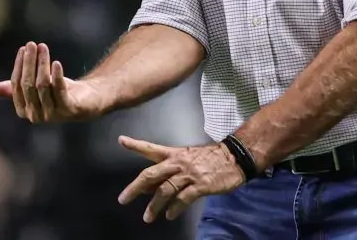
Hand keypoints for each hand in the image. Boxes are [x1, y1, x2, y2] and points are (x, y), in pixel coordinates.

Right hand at [0, 42, 105, 122]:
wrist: (87, 102)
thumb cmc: (58, 93)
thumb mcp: (35, 89)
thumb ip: (14, 89)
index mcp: (24, 110)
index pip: (16, 85)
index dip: (19, 66)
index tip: (24, 48)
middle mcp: (36, 115)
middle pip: (29, 84)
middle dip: (29, 62)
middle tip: (33, 44)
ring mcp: (52, 114)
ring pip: (43, 85)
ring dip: (42, 63)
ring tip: (44, 47)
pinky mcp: (69, 109)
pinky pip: (60, 91)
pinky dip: (57, 75)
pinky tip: (56, 63)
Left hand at [117, 137, 245, 222]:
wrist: (234, 158)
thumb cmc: (211, 159)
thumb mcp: (188, 159)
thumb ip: (169, 171)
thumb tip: (149, 186)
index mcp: (175, 154)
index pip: (152, 148)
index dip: (136, 145)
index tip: (121, 140)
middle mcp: (178, 162)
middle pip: (151, 174)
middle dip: (135, 187)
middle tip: (123, 199)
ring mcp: (189, 174)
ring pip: (165, 189)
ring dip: (154, 205)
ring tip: (148, 217)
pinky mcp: (201, 185)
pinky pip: (183, 198)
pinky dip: (175, 208)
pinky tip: (170, 215)